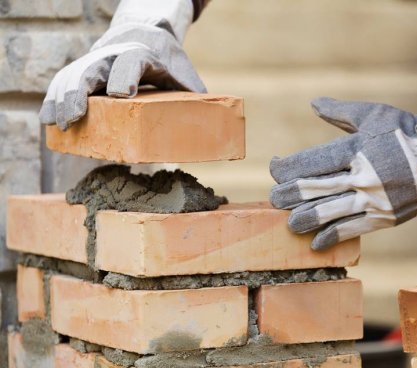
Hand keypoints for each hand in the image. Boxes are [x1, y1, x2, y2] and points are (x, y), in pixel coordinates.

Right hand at [39, 0, 204, 129]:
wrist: (147, 33)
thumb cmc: (170, 62)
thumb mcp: (186, 76)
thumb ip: (196, 98)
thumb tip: (214, 131)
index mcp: (144, 55)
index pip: (130, 62)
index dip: (124, 77)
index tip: (119, 95)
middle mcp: (116, 54)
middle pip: (93, 68)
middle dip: (82, 92)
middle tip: (75, 117)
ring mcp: (98, 59)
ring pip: (73, 74)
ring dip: (62, 98)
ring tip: (56, 124)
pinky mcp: (85, 68)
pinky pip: (65, 80)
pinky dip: (55, 98)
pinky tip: (48, 119)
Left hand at [270, 97, 416, 250]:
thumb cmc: (404, 132)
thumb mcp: (372, 114)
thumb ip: (340, 111)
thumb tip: (313, 103)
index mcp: (356, 148)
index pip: (311, 162)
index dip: (286, 167)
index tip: (274, 168)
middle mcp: (362, 175)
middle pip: (315, 189)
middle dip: (289, 195)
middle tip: (274, 200)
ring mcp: (373, 199)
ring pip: (330, 212)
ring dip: (305, 219)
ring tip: (290, 224)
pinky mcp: (383, 217)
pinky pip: (352, 230)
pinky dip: (332, 237)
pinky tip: (316, 243)